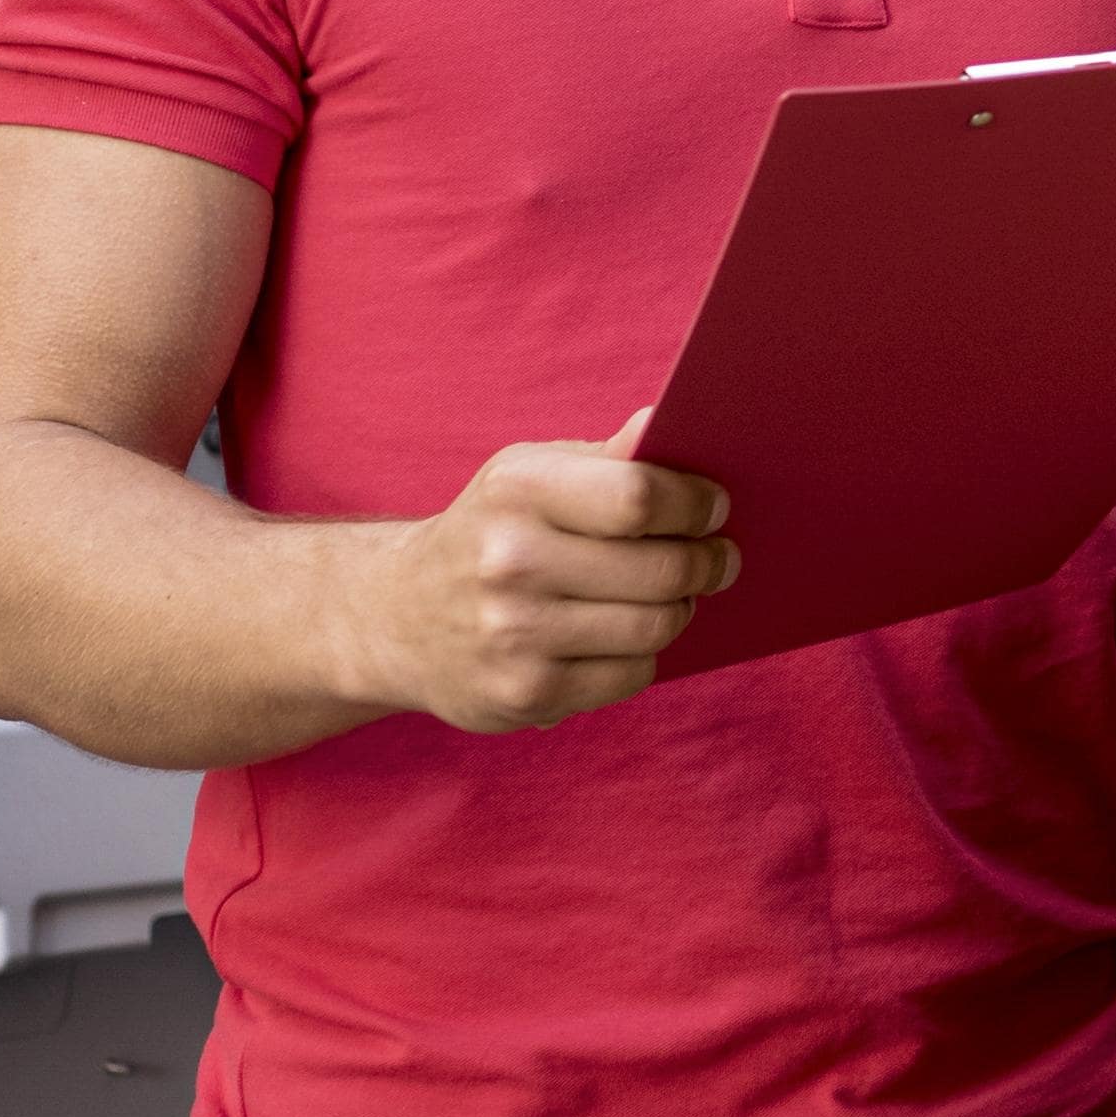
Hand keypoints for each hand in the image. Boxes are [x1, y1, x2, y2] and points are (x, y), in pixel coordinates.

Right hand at [340, 415, 735, 732]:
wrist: (396, 616)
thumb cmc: (489, 531)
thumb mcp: (528, 475)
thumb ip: (605, 458)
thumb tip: (662, 423)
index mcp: (517, 490)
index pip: (639, 498)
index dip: (694, 506)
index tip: (714, 509)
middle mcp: (511, 561)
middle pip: (661, 570)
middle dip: (707, 563)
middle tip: (719, 558)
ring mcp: (515, 634)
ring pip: (656, 626)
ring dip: (681, 609)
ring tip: (674, 594)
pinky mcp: (525, 693)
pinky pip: (632, 675)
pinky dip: (643, 654)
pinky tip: (623, 634)